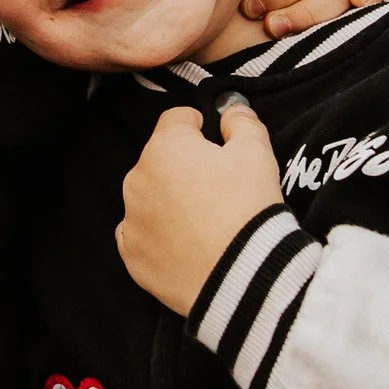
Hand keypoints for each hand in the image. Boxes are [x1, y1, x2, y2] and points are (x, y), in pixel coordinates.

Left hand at [118, 97, 285, 316]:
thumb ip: (242, 123)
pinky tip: (187, 244)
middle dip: (185, 168)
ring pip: (150, 198)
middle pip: (161, 160)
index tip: (216, 142)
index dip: (200, 127)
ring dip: (170, 202)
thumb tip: (233, 112)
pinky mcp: (132, 254)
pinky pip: (143, 235)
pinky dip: (160, 237)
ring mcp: (131, 218)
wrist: (240, 276)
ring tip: (206, 221)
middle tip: (218, 189)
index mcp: (165, 147)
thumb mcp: (257, 153)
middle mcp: (137, 179)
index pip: (177, 120)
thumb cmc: (248, 209)